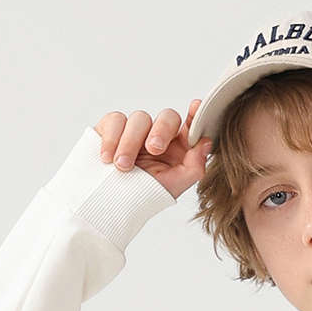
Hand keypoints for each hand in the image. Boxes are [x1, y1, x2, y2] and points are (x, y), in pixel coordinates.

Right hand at [94, 100, 212, 199]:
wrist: (105, 204)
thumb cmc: (140, 197)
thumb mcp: (171, 188)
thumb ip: (193, 168)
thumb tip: (206, 143)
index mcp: (178, 149)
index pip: (190, 126)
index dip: (195, 114)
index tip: (196, 106)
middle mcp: (158, 136)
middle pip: (168, 117)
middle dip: (161, 130)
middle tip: (153, 149)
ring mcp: (136, 131)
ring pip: (140, 118)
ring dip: (131, 143)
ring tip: (122, 166)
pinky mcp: (112, 128)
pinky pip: (115, 120)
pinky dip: (112, 139)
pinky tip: (108, 158)